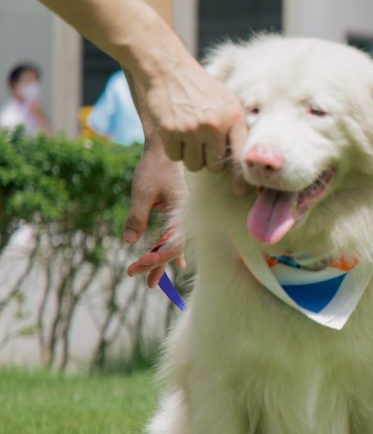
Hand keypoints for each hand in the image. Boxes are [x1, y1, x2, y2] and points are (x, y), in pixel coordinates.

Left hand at [124, 142, 184, 285]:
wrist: (165, 150)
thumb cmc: (153, 168)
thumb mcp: (141, 191)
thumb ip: (136, 216)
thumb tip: (128, 241)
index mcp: (180, 213)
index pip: (171, 245)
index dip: (156, 258)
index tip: (137, 264)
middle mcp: (184, 218)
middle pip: (172, 250)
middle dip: (154, 265)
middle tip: (135, 276)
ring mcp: (181, 218)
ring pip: (173, 246)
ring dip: (161, 263)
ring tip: (151, 282)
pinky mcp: (175, 215)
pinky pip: (174, 238)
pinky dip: (170, 252)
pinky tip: (175, 265)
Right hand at [128, 58, 246, 172]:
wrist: (169, 69)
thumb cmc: (202, 89)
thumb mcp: (228, 101)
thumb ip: (237, 127)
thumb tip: (246, 159)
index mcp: (233, 118)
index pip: (240, 156)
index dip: (240, 177)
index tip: (239, 191)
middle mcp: (214, 125)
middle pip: (214, 167)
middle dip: (208, 161)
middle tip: (202, 145)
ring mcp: (191, 129)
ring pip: (194, 165)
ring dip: (190, 156)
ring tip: (189, 136)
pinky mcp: (170, 130)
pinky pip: (175, 157)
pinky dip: (174, 149)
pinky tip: (175, 132)